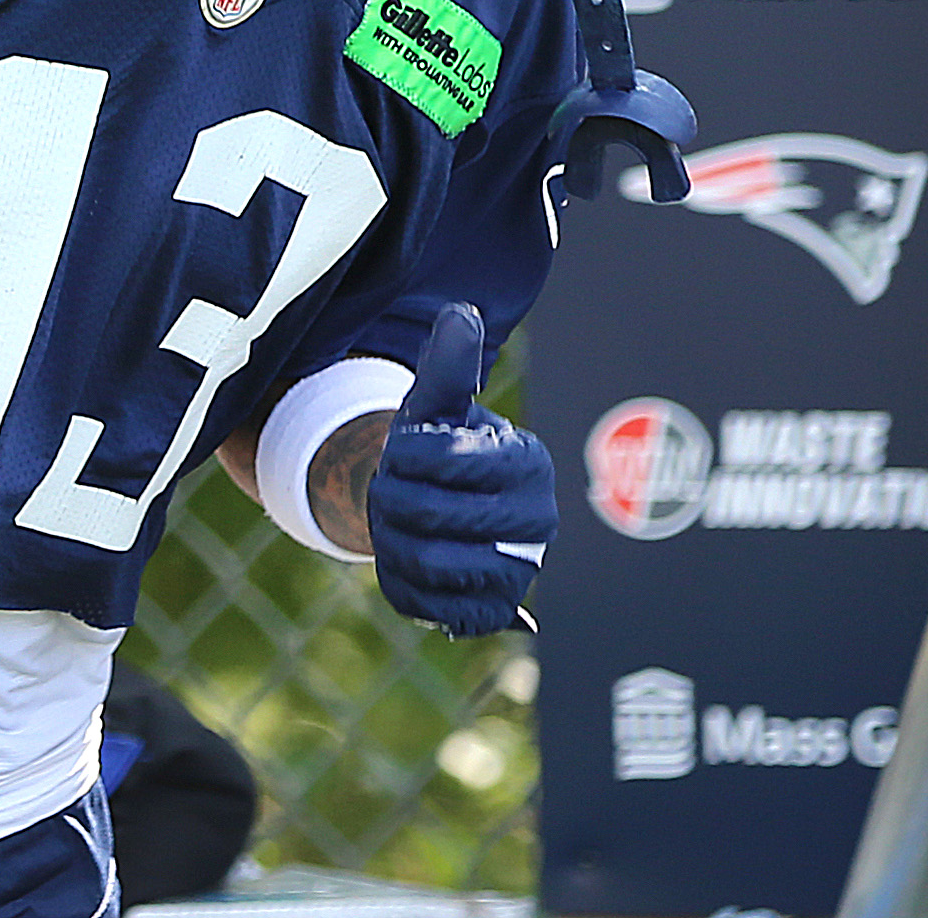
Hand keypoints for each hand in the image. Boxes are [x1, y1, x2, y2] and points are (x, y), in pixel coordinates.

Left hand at [365, 303, 555, 636]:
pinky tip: (408, 557)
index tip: (403, 450)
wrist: (444, 509)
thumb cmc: (443, 448)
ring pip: (424, 560)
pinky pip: (426, 603)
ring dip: (391, 538)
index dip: (402, 453)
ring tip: (397, 522)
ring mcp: (519, 572)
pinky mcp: (491, 611)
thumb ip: (449, 362)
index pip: (441, 456)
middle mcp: (538, 521)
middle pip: (426, 513)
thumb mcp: (440, 403)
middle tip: (389, 488)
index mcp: (529, 461)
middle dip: (390, 496)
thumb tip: (460, 315)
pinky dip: (401, 579)